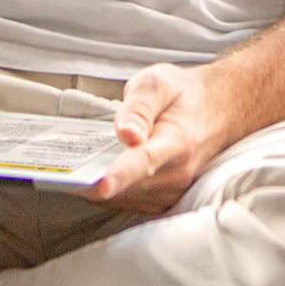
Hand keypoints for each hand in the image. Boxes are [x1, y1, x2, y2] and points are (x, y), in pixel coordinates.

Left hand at [90, 63, 232, 213]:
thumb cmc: (182, 96)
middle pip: (130, 185)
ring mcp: (174, 189)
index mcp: (176, 140)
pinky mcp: (167, 198)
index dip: (122, 175)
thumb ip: (139, 107)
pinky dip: (114, 192)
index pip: (146, 161)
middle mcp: (178, 171)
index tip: (102, 184)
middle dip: (97, 180)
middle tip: (68, 167)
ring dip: (103, 189)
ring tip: (81, 169)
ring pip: (128, 198)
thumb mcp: (158, 83)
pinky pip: (133, 202)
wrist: (216, 110)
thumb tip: (125, 133)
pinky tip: (100, 175)